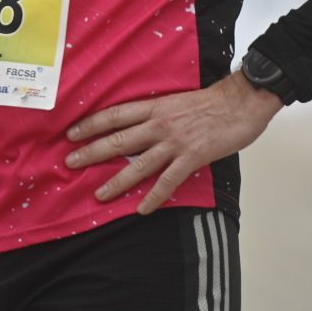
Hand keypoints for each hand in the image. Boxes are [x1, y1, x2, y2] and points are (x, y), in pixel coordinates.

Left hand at [64, 73, 281, 214]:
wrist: (241, 102)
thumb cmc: (212, 101)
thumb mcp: (176, 101)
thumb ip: (158, 114)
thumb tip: (140, 126)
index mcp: (155, 107)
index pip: (115, 115)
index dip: (91, 124)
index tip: (72, 133)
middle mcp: (159, 124)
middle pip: (118, 139)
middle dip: (92, 152)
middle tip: (70, 162)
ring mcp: (175, 142)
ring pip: (138, 164)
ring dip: (116, 181)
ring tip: (99, 195)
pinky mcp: (192, 157)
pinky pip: (168, 181)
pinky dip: (154, 196)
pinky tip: (142, 209)